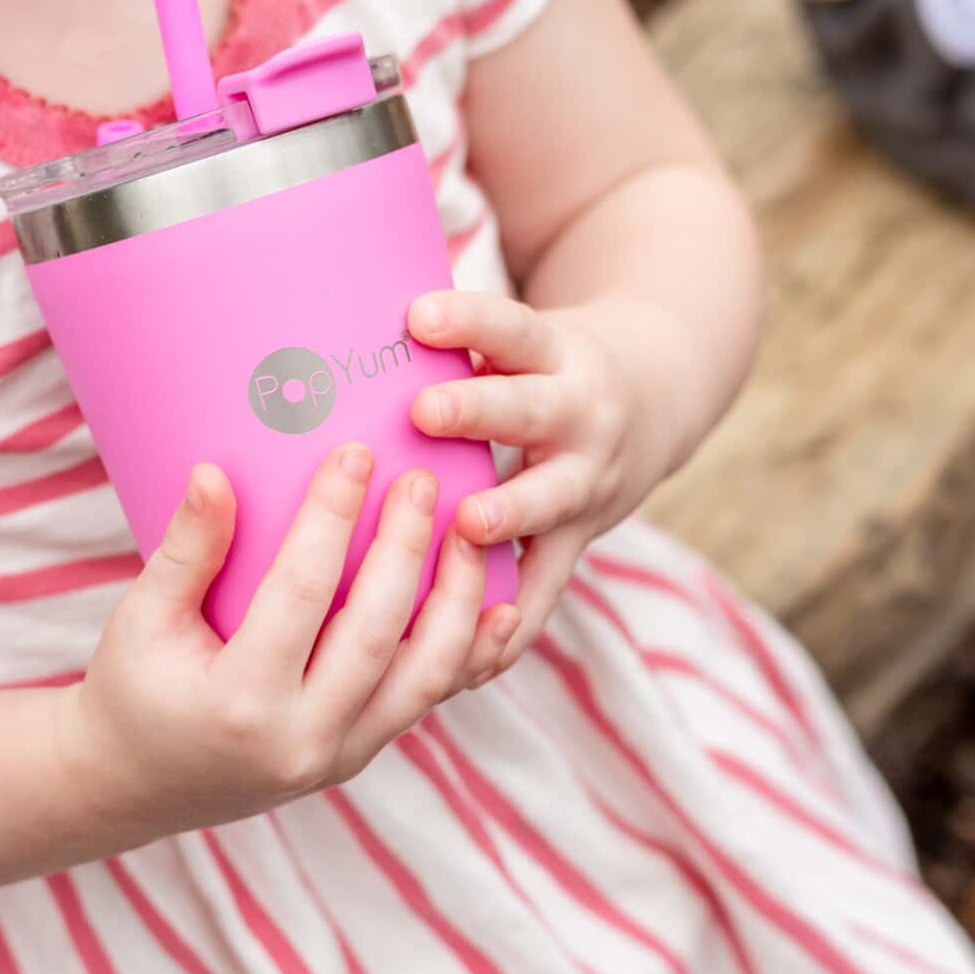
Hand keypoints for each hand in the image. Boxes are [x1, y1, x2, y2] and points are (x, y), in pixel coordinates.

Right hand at [68, 443, 520, 845]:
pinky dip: (467, 653)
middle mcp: (300, 740)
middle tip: (423, 481)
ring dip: (456, 601)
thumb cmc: (131, 691)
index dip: (330, 518)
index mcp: (238, 702)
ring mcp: (338, 756)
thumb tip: (212, 471)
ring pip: (424, 676)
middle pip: (376, 631)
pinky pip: (426, 700)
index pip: (300, 593)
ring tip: (469, 533)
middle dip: (406, 547)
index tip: (355, 454)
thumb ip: (184, 550)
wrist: (135, 786)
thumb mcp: (140, 621)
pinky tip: (496, 606)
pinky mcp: (359, 755)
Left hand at [407, 289, 674, 669]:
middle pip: (530, 409)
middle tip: (423, 411)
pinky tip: (465, 659)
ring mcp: (585, 483)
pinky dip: (507, 624)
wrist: (654, 400)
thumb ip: (449, 344)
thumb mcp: (516, 339)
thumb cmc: (538, 367)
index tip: (418, 314)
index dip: (469, 320)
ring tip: (463, 526)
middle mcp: (578, 415)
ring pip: (544, 501)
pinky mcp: (578, 542)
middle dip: (479, 413)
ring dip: (504, 514)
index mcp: (553, 354)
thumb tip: (319, 327)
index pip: (511, 327)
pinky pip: (543, 591)